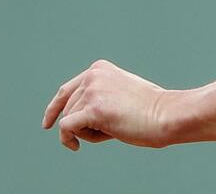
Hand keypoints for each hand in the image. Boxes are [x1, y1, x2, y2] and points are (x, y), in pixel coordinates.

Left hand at [43, 60, 171, 150]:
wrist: (167, 115)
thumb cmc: (149, 110)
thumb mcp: (121, 93)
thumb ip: (99, 95)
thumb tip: (72, 115)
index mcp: (99, 69)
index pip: (67, 90)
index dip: (54, 108)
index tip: (48, 123)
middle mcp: (93, 76)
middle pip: (68, 109)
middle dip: (82, 125)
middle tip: (110, 128)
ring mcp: (93, 91)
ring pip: (69, 120)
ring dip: (86, 132)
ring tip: (112, 129)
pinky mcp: (93, 109)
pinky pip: (66, 129)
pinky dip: (67, 140)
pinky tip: (75, 146)